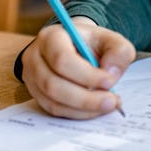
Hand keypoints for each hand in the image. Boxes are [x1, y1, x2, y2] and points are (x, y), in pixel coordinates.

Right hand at [21, 17, 135, 118]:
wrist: (75, 47)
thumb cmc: (91, 43)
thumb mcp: (110, 39)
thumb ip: (118, 51)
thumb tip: (111, 73)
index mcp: (52, 37)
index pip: (62, 59)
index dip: (86, 74)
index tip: (109, 82)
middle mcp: (35, 57)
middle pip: (53, 84)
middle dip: (85, 98)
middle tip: (111, 102)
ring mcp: (32, 78)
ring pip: (53, 101)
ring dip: (82, 108)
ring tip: (107, 105)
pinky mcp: (37, 95)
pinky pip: (54, 110)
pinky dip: (77, 113)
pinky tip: (95, 110)